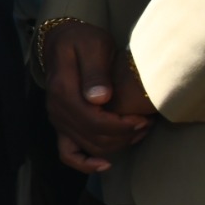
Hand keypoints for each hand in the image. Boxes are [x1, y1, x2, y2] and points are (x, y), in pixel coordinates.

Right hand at [43, 20, 153, 172]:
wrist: (62, 41)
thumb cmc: (82, 40)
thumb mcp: (92, 46)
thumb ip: (95, 72)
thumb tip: (99, 99)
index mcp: (64, 92)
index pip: (95, 122)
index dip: (122, 127)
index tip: (142, 119)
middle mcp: (58, 110)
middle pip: (94, 138)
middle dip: (125, 136)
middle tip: (146, 123)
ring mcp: (58, 120)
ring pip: (89, 146)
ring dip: (116, 145)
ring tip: (138, 131)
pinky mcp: (62, 125)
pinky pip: (67, 153)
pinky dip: (84, 163)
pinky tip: (105, 164)